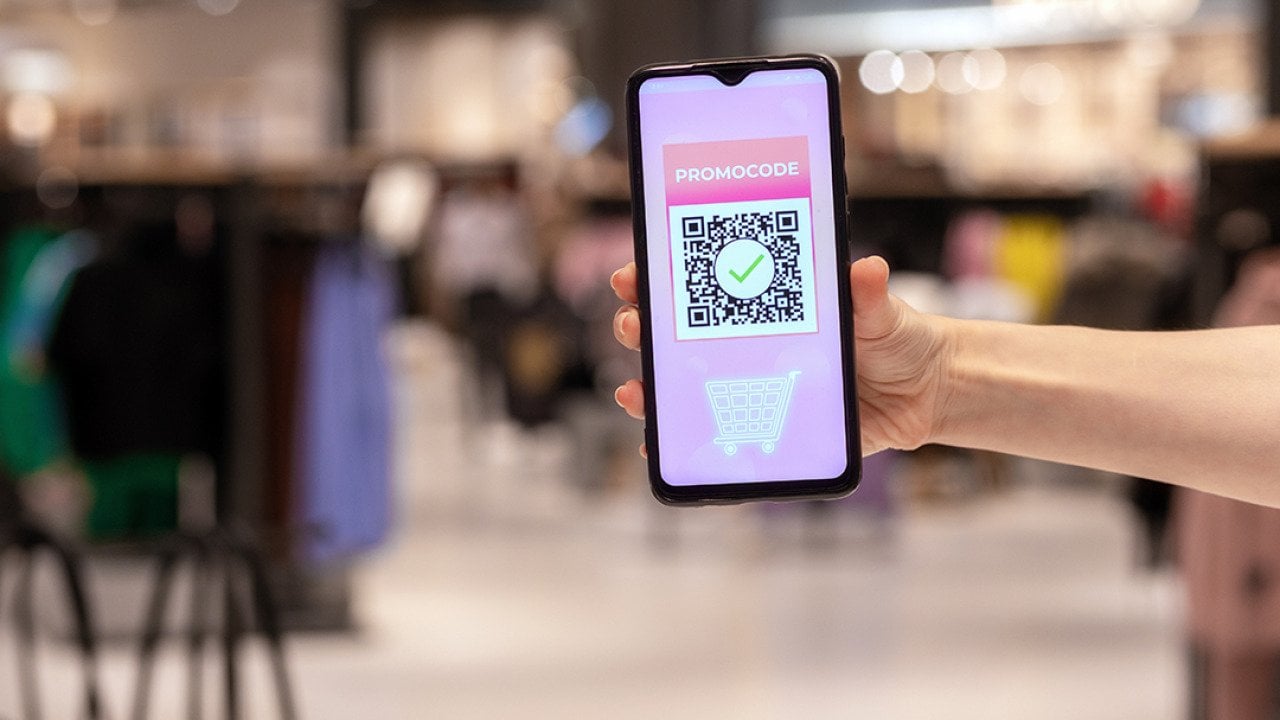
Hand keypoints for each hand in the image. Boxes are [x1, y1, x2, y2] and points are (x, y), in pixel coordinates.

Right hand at [609, 256, 952, 455]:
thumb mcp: (880, 312)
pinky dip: (681, 443)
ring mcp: (751, 388)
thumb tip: (867, 272)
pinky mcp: (766, 430)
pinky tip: (655, 446)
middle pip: (676, 337)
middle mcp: (747, 347)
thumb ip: (868, 296)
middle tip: (633, 327)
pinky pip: (715, 438)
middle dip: (642, 330)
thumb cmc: (894, 337)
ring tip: (633, 393)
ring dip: (649, 390)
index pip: (697, 287)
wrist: (925, 391)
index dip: (658, 279)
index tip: (634, 276)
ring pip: (684, 389)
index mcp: (763, 307)